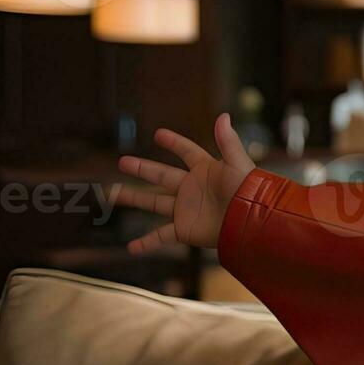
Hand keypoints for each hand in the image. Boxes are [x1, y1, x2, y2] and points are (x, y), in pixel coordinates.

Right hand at [115, 113, 255, 252]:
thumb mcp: (238, 164)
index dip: (175, 143)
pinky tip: (131, 248)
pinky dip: (146, 242)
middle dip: (143, 169)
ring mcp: (186, 209)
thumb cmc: (249, 193)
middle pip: (162, 176)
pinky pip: (161, 236)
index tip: (159, 134)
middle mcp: (192, 188)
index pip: (187, 153)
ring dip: (134, 198)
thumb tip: (223, 116)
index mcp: (206, 170)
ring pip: (154, 202)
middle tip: (123, 162)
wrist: (252, 223)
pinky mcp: (185, 229)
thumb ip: (228, 141)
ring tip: (112, 194)